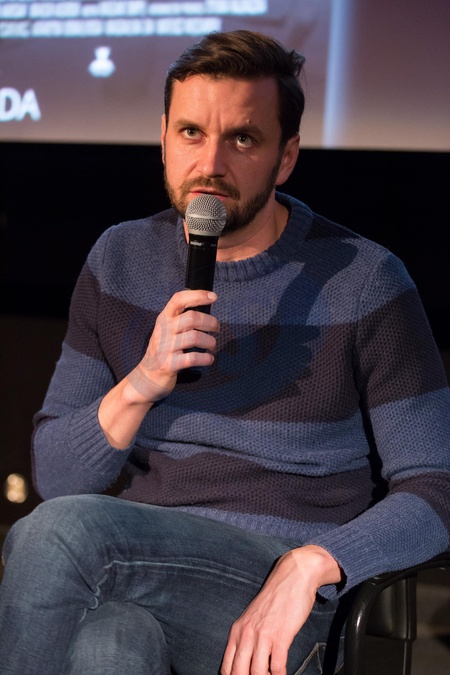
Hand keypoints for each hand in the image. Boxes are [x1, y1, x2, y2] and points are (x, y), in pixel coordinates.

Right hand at [98, 289, 218, 448]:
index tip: (213, 297)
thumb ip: (182, 319)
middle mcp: (162, 331)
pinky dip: (206, 358)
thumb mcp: (168, 331)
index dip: (197, 296)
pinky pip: (192, 358)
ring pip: (194, 337)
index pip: (178, 300)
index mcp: (163, 319)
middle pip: (191, 318)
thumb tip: (206, 306)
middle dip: (210, 322)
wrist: (145, 378)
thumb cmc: (164, 351)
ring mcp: (164, 348)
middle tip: (216, 329)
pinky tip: (209, 359)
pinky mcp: (168, 365)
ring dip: (210, 342)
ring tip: (212, 346)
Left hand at [220, 546, 341, 674]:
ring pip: (257, 674)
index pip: (227, 668)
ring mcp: (263, 635)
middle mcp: (246, 634)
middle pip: (239, 673)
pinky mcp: (281, 635)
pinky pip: (277, 667)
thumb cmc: (275, 600)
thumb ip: (247, 640)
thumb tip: (246, 666)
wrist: (293, 576)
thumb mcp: (253, 619)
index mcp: (237, 631)